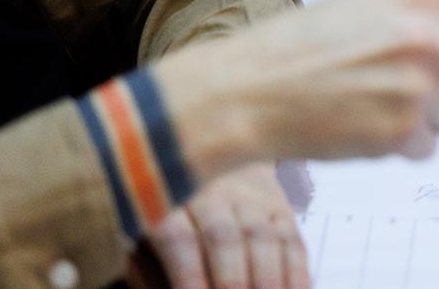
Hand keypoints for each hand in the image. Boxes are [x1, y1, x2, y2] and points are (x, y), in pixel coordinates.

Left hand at [130, 165, 307, 288]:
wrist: (212, 163)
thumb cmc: (167, 224)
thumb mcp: (141, 240)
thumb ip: (146, 271)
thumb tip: (159, 287)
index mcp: (168, 204)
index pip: (178, 239)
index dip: (188, 274)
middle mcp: (211, 196)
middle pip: (224, 236)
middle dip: (231, 278)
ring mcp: (250, 200)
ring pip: (262, 237)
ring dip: (268, 278)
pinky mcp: (280, 208)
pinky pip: (292, 239)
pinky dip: (297, 271)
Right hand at [156, 0, 438, 181]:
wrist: (249, 90)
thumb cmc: (302, 46)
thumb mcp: (369, 6)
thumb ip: (427, 17)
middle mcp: (428, 41)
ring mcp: (417, 90)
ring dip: (434, 116)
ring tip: (381, 99)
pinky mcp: (401, 132)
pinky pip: (429, 145)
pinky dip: (406, 142)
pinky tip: (368, 122)